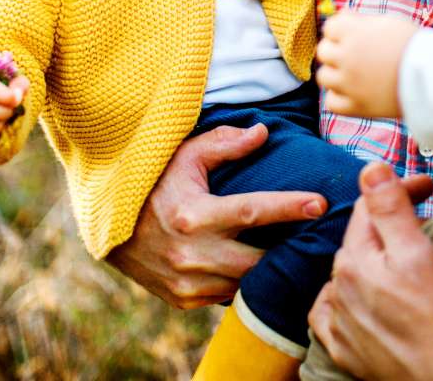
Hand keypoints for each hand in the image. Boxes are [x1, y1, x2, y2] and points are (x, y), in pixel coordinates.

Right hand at [105, 124, 328, 307]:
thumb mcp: (185, 155)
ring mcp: (186, 282)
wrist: (112, 228)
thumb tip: (263, 133)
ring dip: (267, 267)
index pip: (253, 212)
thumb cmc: (155, 184)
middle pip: (258, 259)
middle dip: (288, 248)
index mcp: (193, 215)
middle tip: (314, 232)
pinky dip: (243, 281)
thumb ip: (224, 143)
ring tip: (290, 247)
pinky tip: (255, 262)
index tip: (321, 203)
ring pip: (246, 282)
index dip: (289, 207)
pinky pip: (228, 295)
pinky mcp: (184, 299)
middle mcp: (190, 253)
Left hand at [309, 163, 432, 380]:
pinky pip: (329, 314)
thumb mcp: (417, 252)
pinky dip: (340, 300)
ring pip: (347, 272)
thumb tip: (370, 167)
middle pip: (359, 238)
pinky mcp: (343, 349)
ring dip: (369, 258)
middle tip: (419, 213)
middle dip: (386, 222)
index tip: (427, 185)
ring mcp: (339, 320)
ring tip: (394, 255)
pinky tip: (355, 298)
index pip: (370, 207)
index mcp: (355, 259)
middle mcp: (339, 287)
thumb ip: (389, 207)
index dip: (399, 188)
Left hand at [315, 12, 416, 117]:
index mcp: (354, 32)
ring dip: (335, 74)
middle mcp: (347, 57)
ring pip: (323, 77)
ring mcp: (349, 83)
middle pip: (323, 51)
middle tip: (355, 55)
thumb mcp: (388, 22)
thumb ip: (361, 20)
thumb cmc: (413, 45)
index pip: (329, 27)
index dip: (340, 31)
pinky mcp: (356, 106)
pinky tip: (353, 92)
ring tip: (355, 74)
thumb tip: (340, 17)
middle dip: (336, 51)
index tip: (354, 36)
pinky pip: (331, 102)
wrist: (432, 77)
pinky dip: (339, 97)